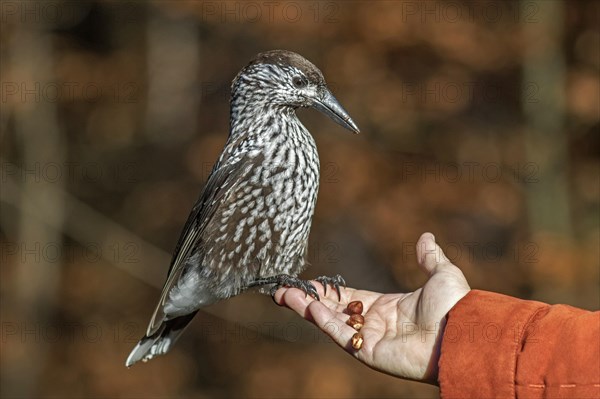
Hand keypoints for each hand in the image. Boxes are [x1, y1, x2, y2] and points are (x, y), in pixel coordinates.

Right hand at [274, 232, 469, 383]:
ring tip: (282, 296)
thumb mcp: (442, 274)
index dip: (325, 290)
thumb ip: (429, 258)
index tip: (305, 282)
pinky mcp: (369, 352)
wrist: (463, 332)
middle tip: (281, 290)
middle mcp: (373, 323)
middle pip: (331, 309)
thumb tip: (426, 237)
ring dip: (306, 309)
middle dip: (306, 299)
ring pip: (330, 322)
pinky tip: (307, 306)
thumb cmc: (456, 306)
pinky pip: (341, 335)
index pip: (347, 297)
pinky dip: (324, 321)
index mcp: (386, 307)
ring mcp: (369, 338)